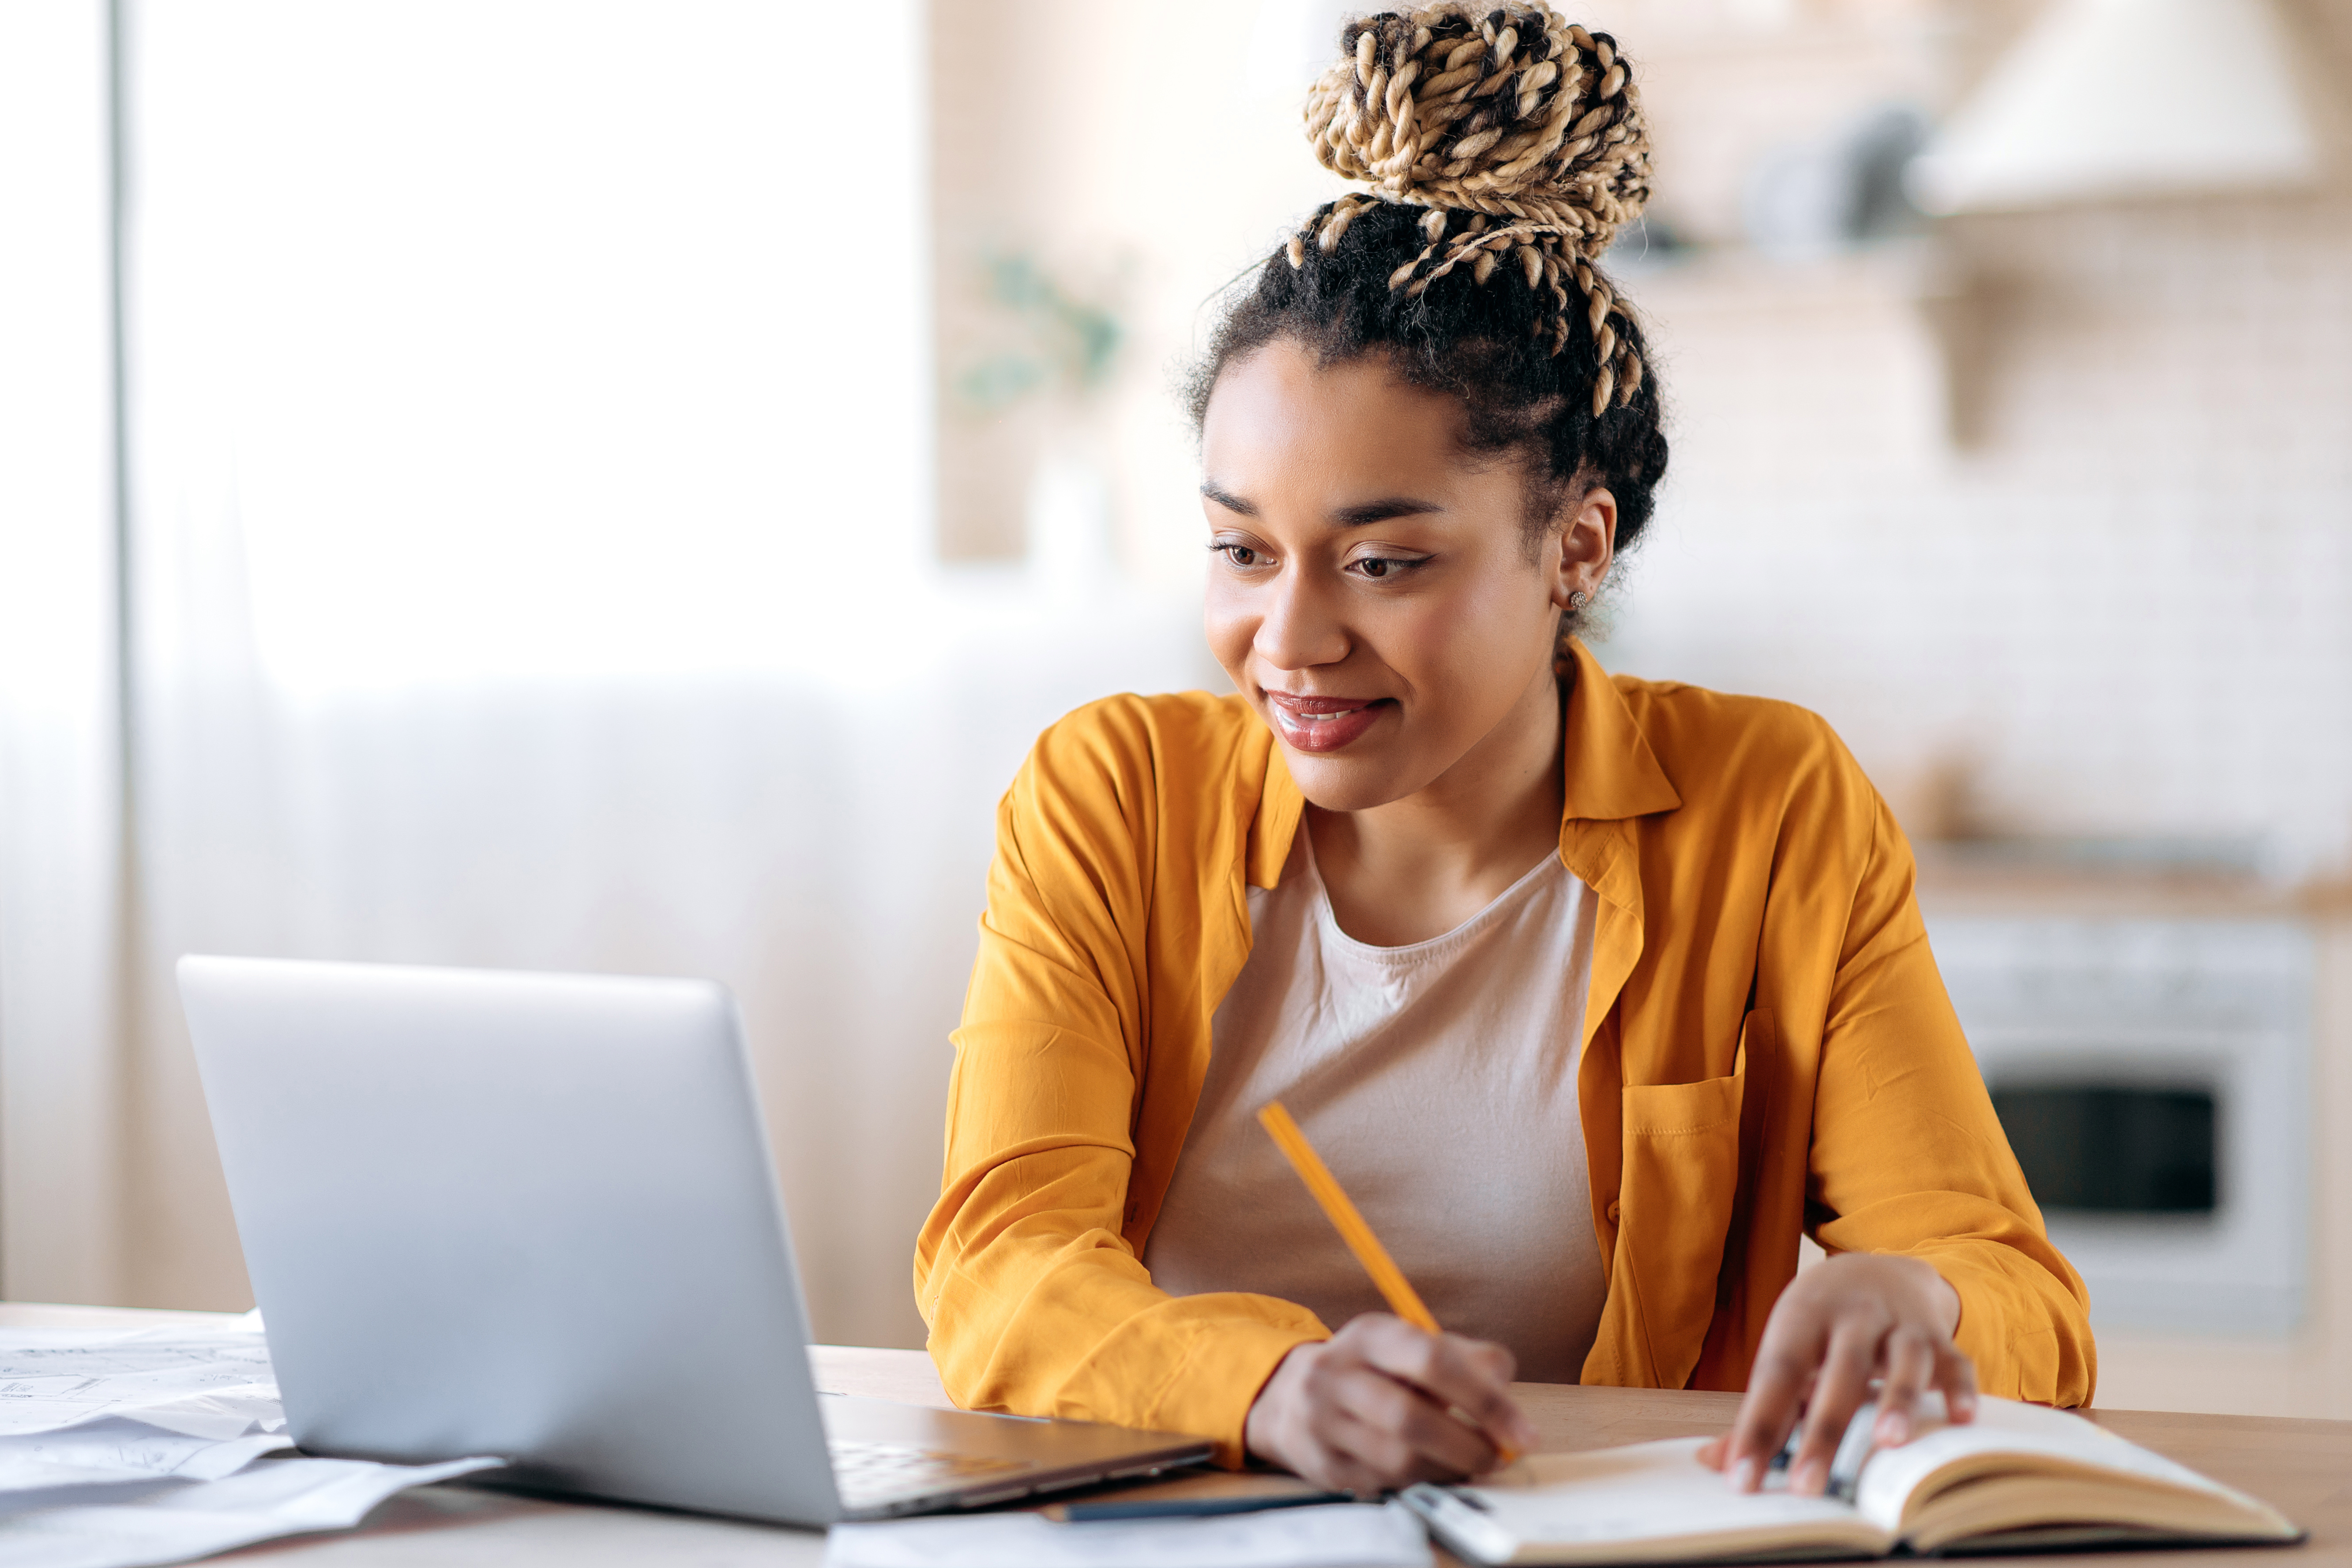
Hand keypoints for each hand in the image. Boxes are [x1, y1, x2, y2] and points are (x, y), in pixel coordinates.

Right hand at [1244, 1313, 1540, 1495]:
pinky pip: (1384, 1484)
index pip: (1432, 1360)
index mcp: (1370, 1334)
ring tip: (1468, 1465)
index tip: (1522, 1432)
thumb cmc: (1374, 1371)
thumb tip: (1504, 1388)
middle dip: (1468, 1446)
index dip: (1485, 1400)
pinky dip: (1420, 1482)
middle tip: (1497, 1458)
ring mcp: (1321, 1421)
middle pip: (1411, 1417)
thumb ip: (1466, 1358)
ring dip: (1447, 1469)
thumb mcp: (1411, 1346)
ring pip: (1398, 1459)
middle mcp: (1337, 1373)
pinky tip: (1433, 1472)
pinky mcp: (1321, 1464)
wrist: (1290, 1396)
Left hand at [1699, 1253, 1976, 1494]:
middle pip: (1838, 1372)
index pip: (1776, 1375)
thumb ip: (1760, 1409)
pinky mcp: (1939, 1336)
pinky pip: (1955, 1360)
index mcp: (1802, 1318)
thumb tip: (1715, 1463)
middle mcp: (1852, 1316)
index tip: (1742, 1477)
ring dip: (1897, 1399)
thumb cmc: (1821, 1323)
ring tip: (1887, 1443)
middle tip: (1807, 1486)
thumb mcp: (1787, 1349)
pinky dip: (1960, 1388)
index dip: (1757, 1426)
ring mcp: (1900, 1324)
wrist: (1876, 1268)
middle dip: (1823, 1431)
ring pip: (1902, 1360)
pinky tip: (1961, 1419)